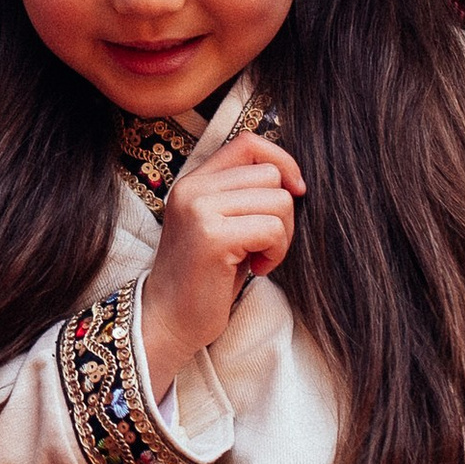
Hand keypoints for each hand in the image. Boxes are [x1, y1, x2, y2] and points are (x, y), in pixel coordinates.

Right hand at [138, 135, 304, 396]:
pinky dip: (276, 252)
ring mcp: (200, 210)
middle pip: (270, 175)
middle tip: (266, 244)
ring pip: (277, 200)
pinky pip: (272, 229)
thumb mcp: (220, 225)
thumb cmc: (203, 278)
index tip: (295, 190)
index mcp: (193, 181)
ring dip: (281, 235)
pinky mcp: (212, 237)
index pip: (248, 143)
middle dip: (284, 213)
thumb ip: (243, 196)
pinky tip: (257, 268)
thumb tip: (293, 179)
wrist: (168, 320)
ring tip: (260, 257)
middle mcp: (193, 189)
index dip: (281, 161)